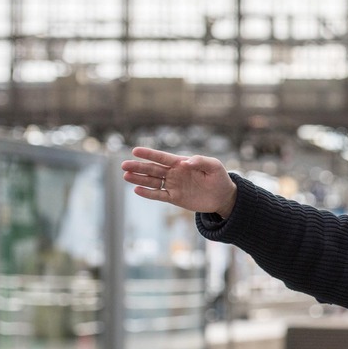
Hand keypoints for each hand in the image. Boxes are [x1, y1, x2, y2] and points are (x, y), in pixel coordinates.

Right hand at [121, 146, 237, 217]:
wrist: (223, 197)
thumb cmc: (219, 178)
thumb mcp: (215, 166)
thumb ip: (201, 161)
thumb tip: (186, 162)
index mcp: (181, 163)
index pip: (162, 157)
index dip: (149, 154)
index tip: (135, 151)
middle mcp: (174, 173)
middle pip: (153, 169)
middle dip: (138, 167)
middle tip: (124, 165)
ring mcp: (173, 185)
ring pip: (152, 181)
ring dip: (139, 179)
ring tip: (126, 176)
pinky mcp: (174, 198)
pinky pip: (159, 195)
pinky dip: (148, 193)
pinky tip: (137, 190)